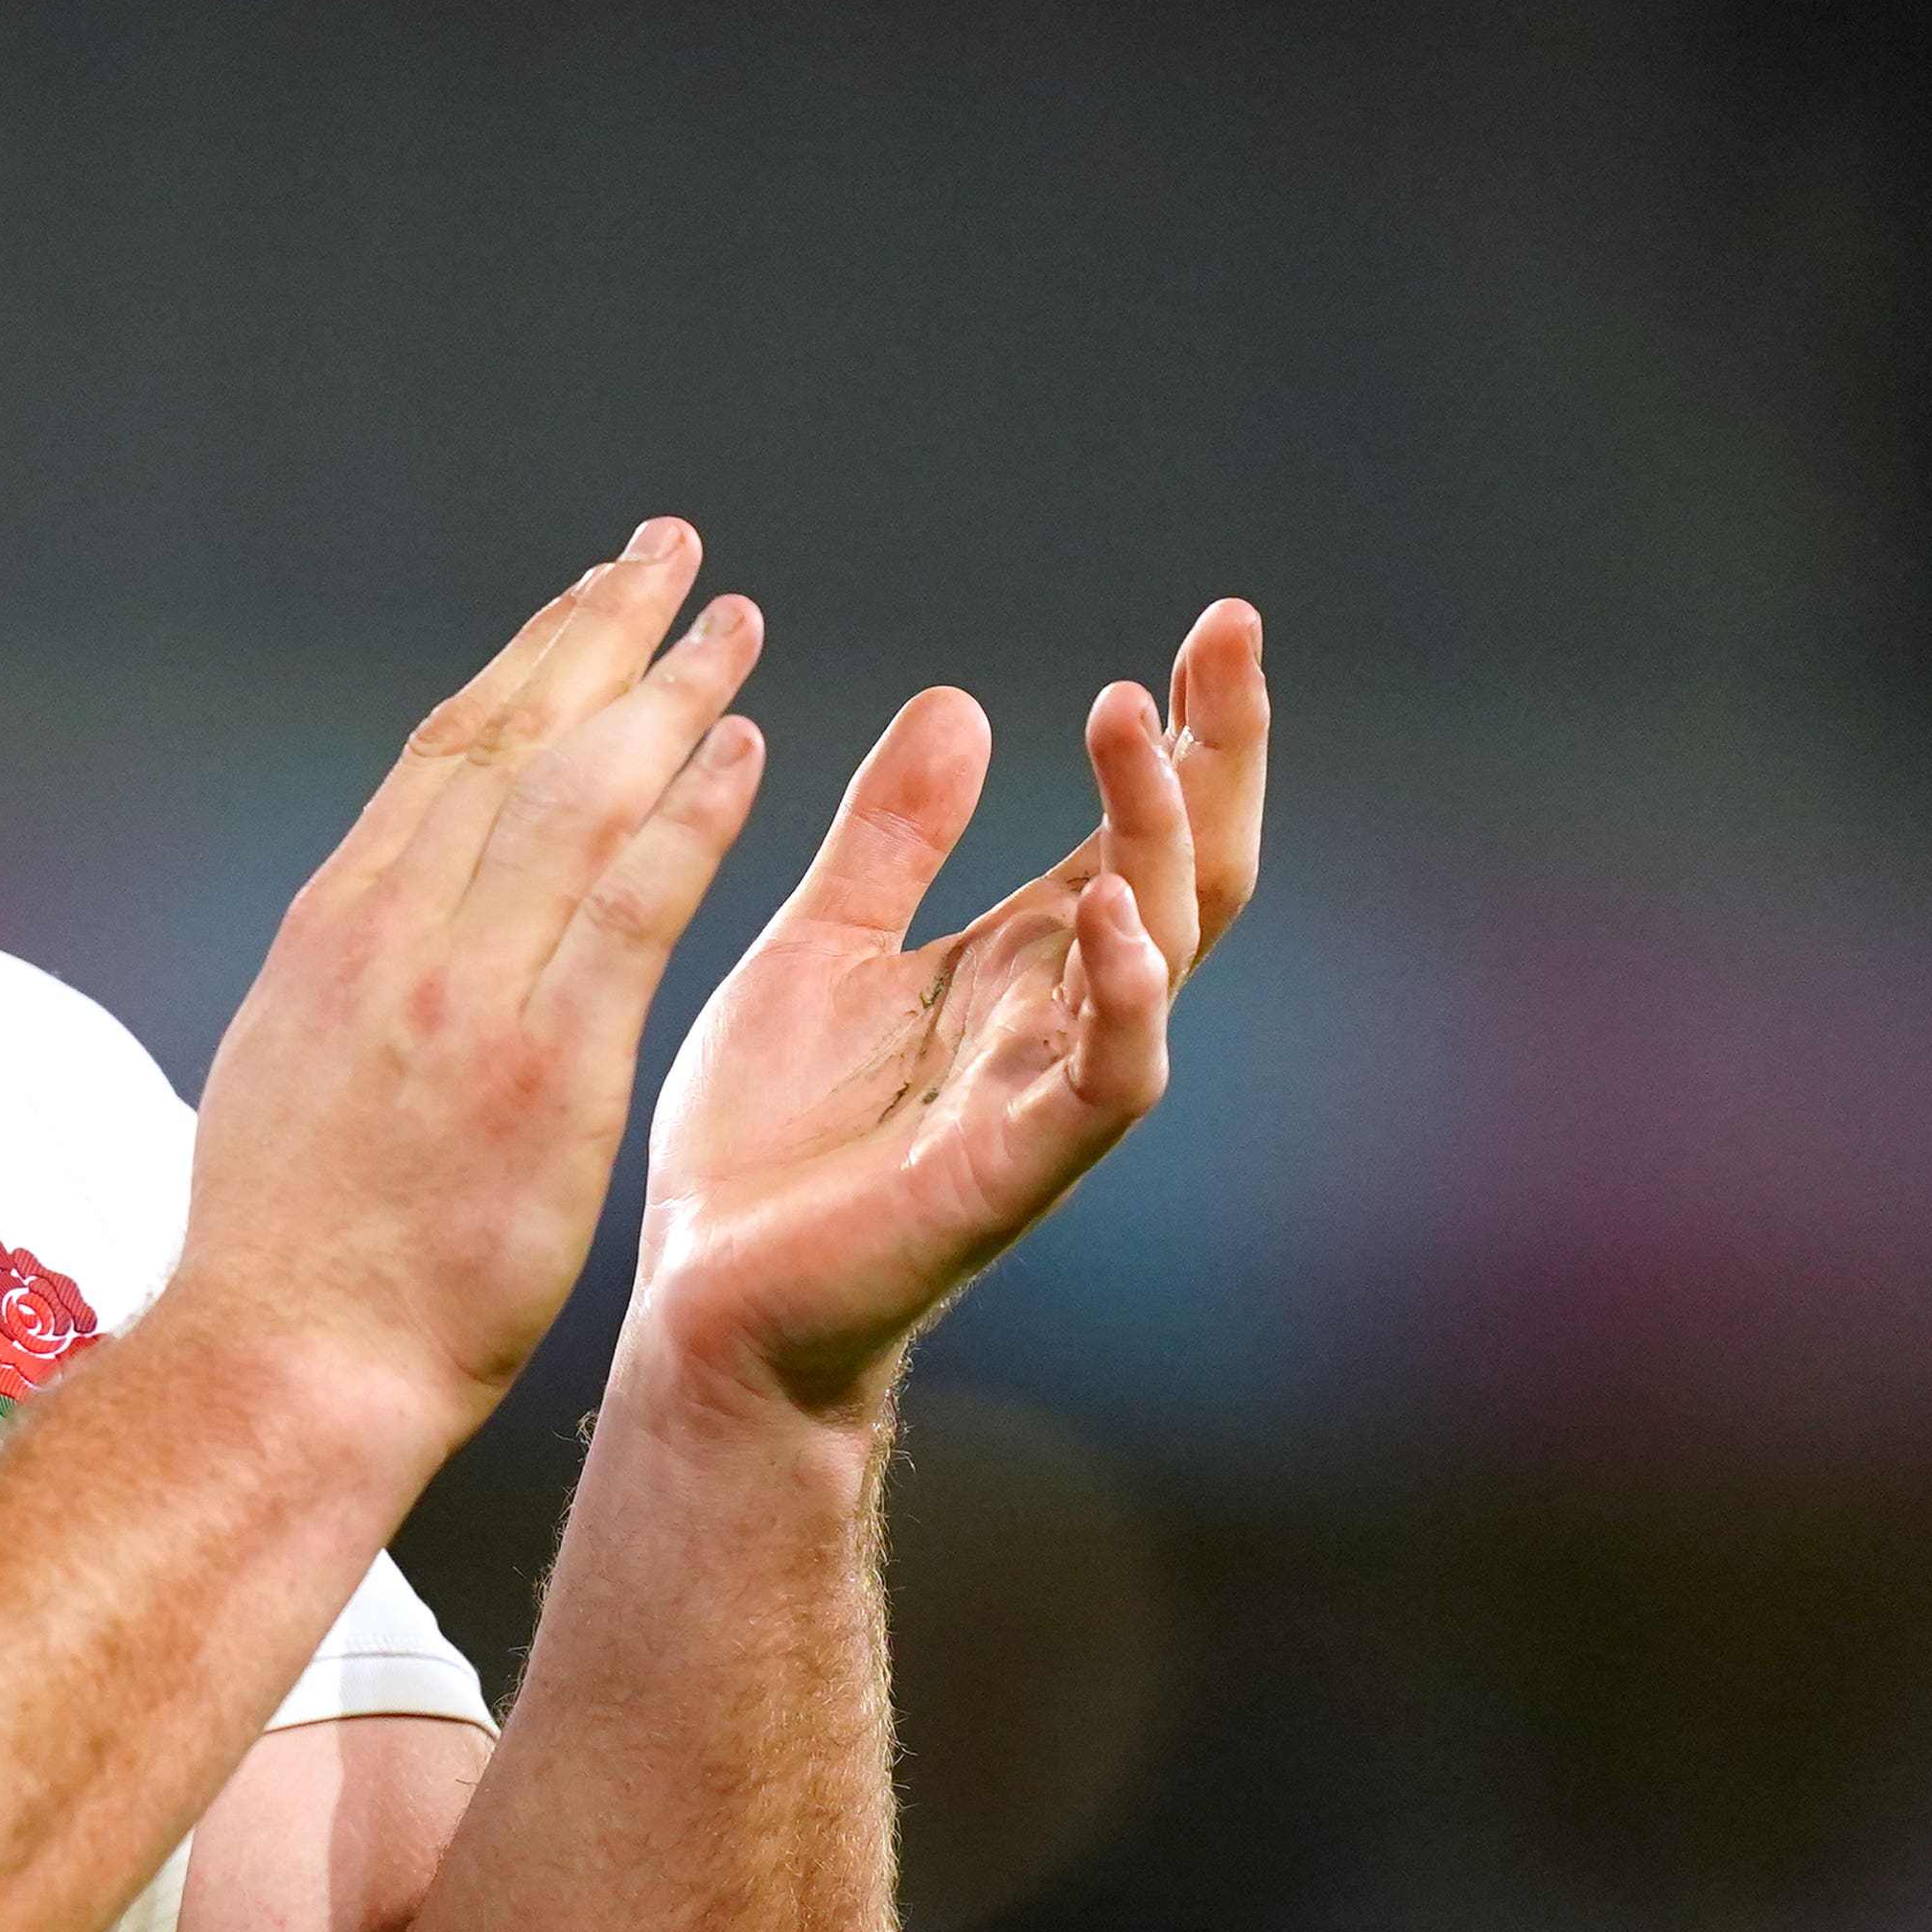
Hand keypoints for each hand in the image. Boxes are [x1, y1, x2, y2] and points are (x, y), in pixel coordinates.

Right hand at [165, 522, 774, 1466]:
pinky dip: (689, 813)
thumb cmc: (290, 1250)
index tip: (586, 603)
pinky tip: (746, 749)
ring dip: (666, 695)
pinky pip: (632, 903)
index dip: (525, 665)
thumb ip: (342, 982)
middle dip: (601, 635)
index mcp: (336, 928)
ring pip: (578, 794)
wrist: (287, 1357)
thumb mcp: (283, 1071)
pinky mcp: (546, 1061)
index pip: (443, 755)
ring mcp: (470, 990)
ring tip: (736, 626)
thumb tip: (366, 923)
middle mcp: (397, 930)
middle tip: (675, 555)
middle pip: (513, 740)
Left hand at [621, 603, 1269, 1422]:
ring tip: (1132, 719)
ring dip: (1157, 832)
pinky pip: (1108, 1078)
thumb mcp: (821, 945)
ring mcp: (1045, 1093)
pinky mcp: (1010, 1169)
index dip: (1181, 732)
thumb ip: (893, 838)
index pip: (1135, 827)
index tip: (1215, 628)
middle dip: (1217, 754)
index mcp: (1015, 962)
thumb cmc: (764, 1143)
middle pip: (1186, 868)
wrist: (703, 1304)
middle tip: (1228, 634)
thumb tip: (964, 701)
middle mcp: (1057, 1018)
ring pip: (1161, 949)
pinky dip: (1124, 993)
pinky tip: (1111, 908)